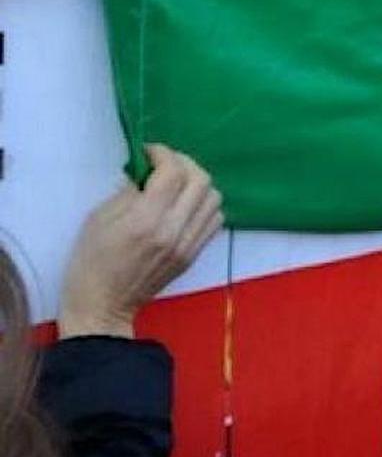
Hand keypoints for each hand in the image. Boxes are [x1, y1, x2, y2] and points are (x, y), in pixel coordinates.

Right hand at [59, 145, 223, 339]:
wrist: (103, 305)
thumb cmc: (91, 260)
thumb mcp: (98, 218)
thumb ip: (128, 191)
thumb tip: (149, 173)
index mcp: (146, 220)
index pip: (173, 173)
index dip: (164, 153)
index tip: (150, 151)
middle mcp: (174, 231)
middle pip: (202, 181)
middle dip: (185, 163)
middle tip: (165, 163)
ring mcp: (188, 245)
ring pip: (214, 200)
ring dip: (198, 184)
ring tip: (177, 184)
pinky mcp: (194, 255)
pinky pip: (214, 221)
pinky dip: (204, 206)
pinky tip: (185, 206)